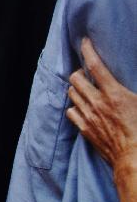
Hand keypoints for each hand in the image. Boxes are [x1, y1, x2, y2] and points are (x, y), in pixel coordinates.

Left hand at [67, 38, 136, 169]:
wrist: (135, 159)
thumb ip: (136, 91)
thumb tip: (130, 89)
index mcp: (114, 93)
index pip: (94, 65)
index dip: (87, 50)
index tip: (84, 42)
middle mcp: (97, 102)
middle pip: (76, 78)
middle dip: (80, 71)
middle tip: (87, 72)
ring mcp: (88, 116)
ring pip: (71, 93)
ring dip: (76, 88)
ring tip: (84, 88)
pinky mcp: (84, 129)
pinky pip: (70, 112)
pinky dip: (74, 106)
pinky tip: (81, 107)